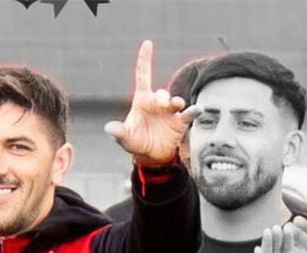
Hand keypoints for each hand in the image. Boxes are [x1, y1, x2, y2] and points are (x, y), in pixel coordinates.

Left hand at [104, 40, 200, 165]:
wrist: (151, 155)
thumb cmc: (136, 141)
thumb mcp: (124, 138)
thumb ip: (118, 132)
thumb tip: (109, 129)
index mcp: (142, 100)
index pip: (143, 75)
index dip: (145, 59)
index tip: (147, 44)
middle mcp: (158, 103)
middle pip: (161, 93)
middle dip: (162, 97)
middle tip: (161, 104)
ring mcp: (170, 112)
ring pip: (175, 101)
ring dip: (176, 101)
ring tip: (176, 105)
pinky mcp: (180, 122)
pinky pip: (189, 114)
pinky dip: (194, 111)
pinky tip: (197, 109)